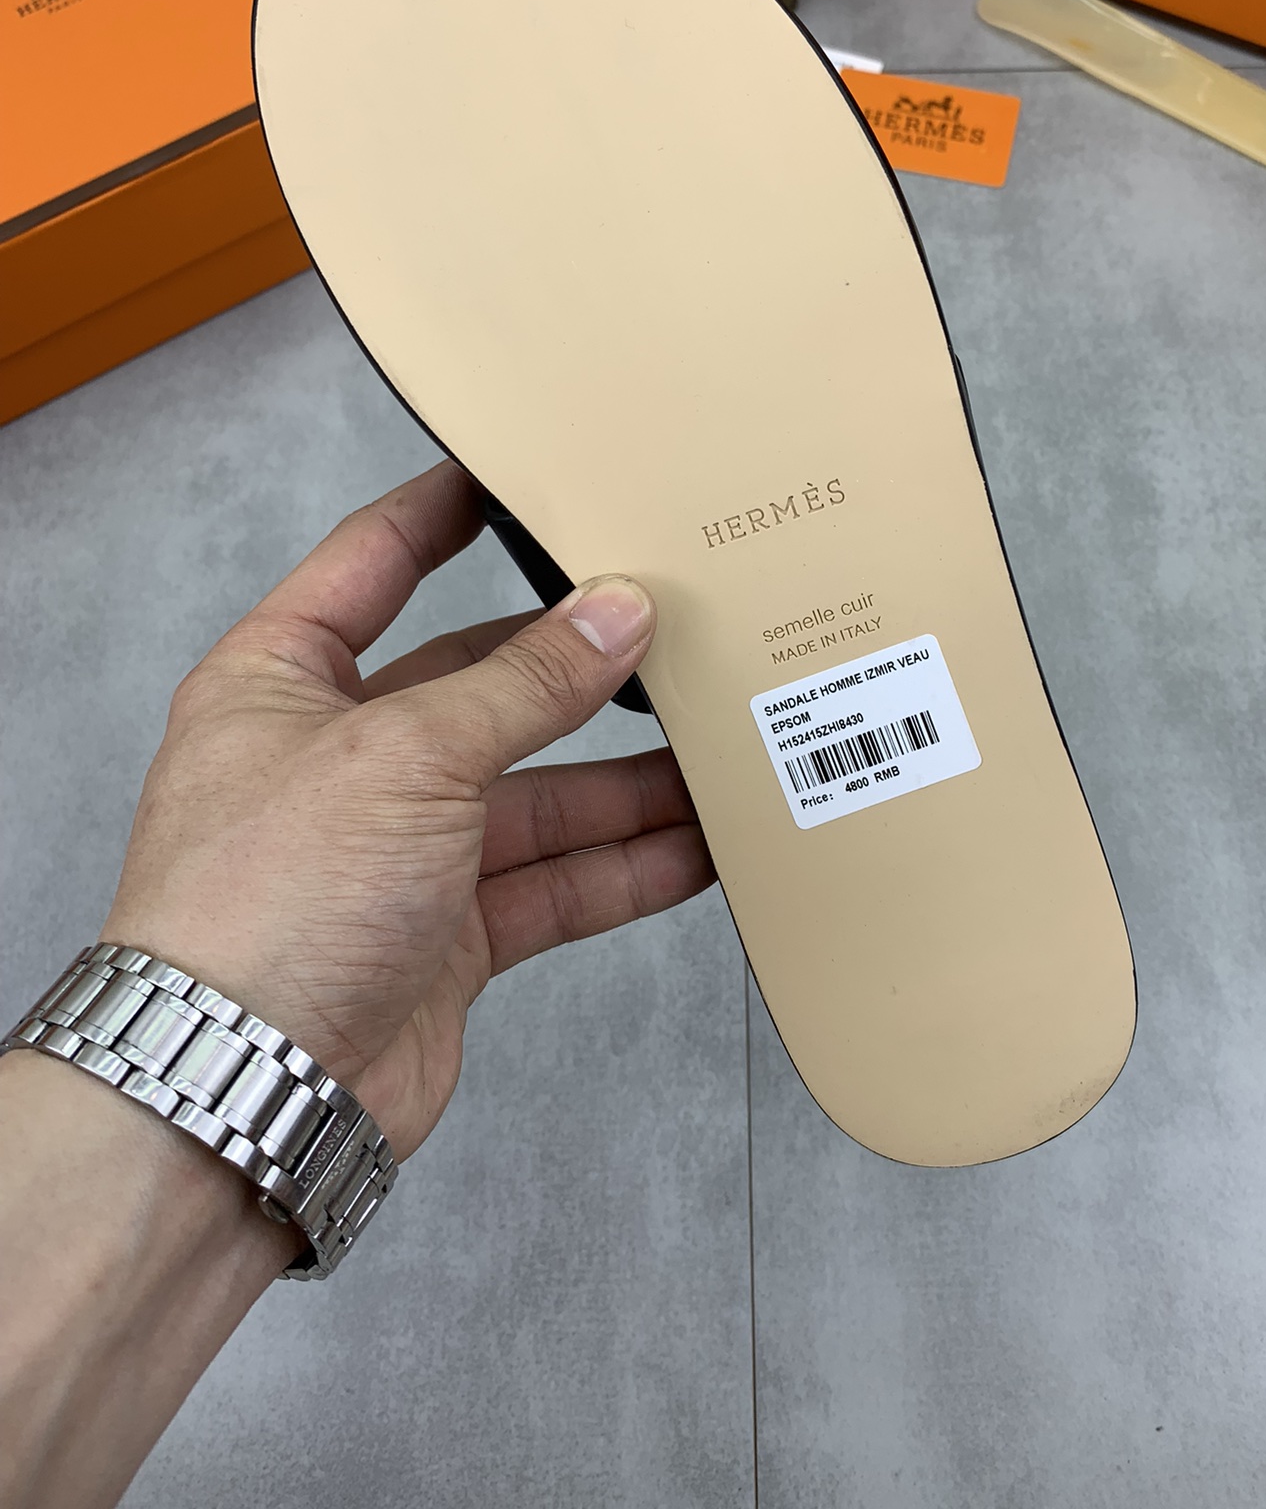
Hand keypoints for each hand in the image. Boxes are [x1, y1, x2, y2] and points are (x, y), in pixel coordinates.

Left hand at [102, 461, 713, 1161]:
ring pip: (537, 794)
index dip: (443, 513)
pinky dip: (628, 866)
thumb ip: (522, 685)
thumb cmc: (259, 909)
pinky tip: (700, 844)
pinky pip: (557, 884)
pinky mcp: (447, 937)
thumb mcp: (402, 756)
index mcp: (283, 682)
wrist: (241, 1092)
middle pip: (482, 686)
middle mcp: (340, 760)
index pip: (371, 563)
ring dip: (628, 779)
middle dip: (578, 670)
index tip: (518, 475)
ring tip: (722, 743)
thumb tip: (614, 618)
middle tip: (676, 633)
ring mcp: (397, 853)